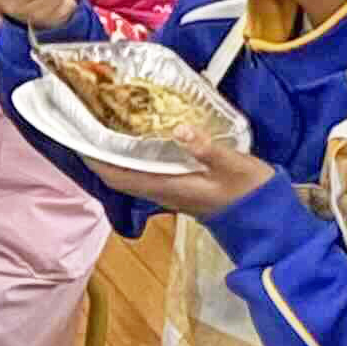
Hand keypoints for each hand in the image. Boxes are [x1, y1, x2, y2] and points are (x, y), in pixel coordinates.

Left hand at [84, 133, 272, 217]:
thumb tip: (178, 129)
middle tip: (87, 125)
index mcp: (170, 187)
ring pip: (132, 176)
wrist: (268, 220)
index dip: (96, 161)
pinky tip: (140, 140)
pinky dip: (136, 158)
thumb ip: (207, 149)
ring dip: (116, 156)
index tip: (78, 140)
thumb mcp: (235, 166)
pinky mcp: (181, 189)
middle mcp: (164, 193)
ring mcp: (171, 192)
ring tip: (107, 127)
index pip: (120, 177)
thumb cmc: (252, 193)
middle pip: (120, 177)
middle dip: (99, 155)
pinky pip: (148, 174)